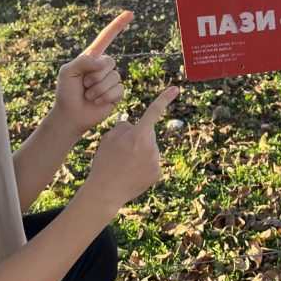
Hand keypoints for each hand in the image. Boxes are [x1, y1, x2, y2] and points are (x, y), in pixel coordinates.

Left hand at [52, 11, 133, 137]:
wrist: (71, 115)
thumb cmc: (66, 93)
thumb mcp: (67, 72)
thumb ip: (83, 62)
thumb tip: (104, 63)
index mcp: (91, 57)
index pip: (106, 37)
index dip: (118, 25)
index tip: (130, 14)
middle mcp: (103, 67)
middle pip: (109, 62)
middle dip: (94, 76)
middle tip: (83, 85)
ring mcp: (111, 80)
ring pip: (114, 77)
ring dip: (98, 89)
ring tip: (88, 95)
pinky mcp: (117, 94)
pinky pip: (119, 90)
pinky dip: (106, 97)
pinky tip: (97, 101)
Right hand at [86, 85, 179, 209]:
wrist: (105, 191)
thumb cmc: (104, 162)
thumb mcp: (108, 138)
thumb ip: (124, 127)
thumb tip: (136, 127)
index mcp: (138, 135)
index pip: (153, 112)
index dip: (165, 98)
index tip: (176, 88)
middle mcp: (151, 146)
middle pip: (148, 134)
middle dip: (138, 138)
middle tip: (122, 152)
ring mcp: (156, 161)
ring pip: (151, 149)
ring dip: (141, 153)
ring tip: (125, 165)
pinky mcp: (158, 173)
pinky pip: (152, 163)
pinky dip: (144, 166)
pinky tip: (133, 174)